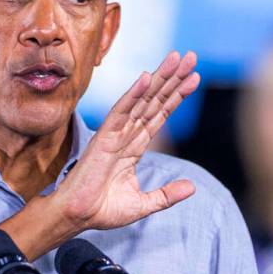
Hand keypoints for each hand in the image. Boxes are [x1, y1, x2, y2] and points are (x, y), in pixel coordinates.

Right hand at [56, 50, 199, 231]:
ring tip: (177, 58)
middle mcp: (126, 135)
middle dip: (172, 79)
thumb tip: (192, 187)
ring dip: (159, 79)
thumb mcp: (143, 204)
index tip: (194, 79)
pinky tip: (146, 77)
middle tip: (191, 57)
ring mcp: (115, 135)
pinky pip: (120, 112)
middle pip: (153, 101)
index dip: (176, 96)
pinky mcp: (104, 139)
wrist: (78, 216)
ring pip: (141, 101)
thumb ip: (166, 195)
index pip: (159, 115)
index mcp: (134, 147)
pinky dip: (133, 94)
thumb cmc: (102, 209)